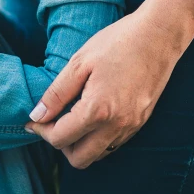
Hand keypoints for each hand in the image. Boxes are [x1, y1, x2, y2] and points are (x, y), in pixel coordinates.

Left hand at [24, 0, 193, 169]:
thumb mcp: (80, 62)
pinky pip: (114, 143)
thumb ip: (56, 93)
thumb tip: (36, 116)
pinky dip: (98, 137)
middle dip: (60, 144)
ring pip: (98, 154)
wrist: (159, 35)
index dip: (41, 130)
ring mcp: (132, 126)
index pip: (61, 139)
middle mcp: (117, 125)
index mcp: (98, 110)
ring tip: (71, 116)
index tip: (34, 119)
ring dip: (80, 143)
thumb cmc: (117, 42)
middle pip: (80, 159)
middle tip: (52, 121)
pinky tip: (92, 114)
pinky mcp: (142, 121)